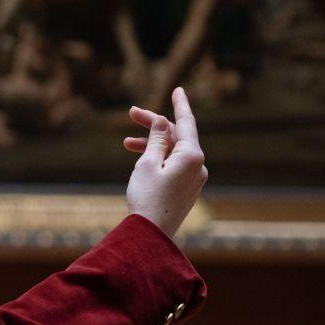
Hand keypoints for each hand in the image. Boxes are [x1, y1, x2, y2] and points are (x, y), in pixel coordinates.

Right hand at [124, 87, 207, 238]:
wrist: (151, 235)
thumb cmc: (147, 196)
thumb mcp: (147, 162)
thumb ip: (156, 139)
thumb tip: (162, 121)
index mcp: (192, 156)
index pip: (186, 122)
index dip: (180, 104)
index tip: (178, 89)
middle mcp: (198, 166)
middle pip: (176, 137)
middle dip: (154, 126)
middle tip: (131, 114)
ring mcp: (194, 178)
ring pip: (172, 152)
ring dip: (151, 144)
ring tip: (126, 143)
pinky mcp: (186, 189)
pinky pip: (173, 165)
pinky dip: (157, 158)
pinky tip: (139, 159)